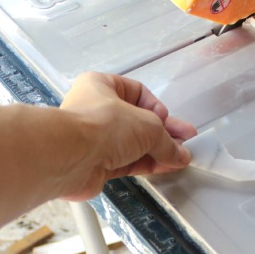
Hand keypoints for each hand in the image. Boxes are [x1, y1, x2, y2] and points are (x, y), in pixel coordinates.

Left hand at [59, 72, 196, 200]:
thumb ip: (166, 140)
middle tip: (183, 141)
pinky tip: (164, 167)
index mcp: (101, 86)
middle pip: (137, 121)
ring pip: (133, 143)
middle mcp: (96, 110)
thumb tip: (179, 153)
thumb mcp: (147, 125)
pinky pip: (126, 161)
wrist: (71, 158)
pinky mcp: (96, 163)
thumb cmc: (100, 126)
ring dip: (156, 151)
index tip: (168, 120)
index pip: (137, 93)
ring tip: (179, 158)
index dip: (156, 107)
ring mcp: (95, 138)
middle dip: (162, 133)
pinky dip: (146, 164)